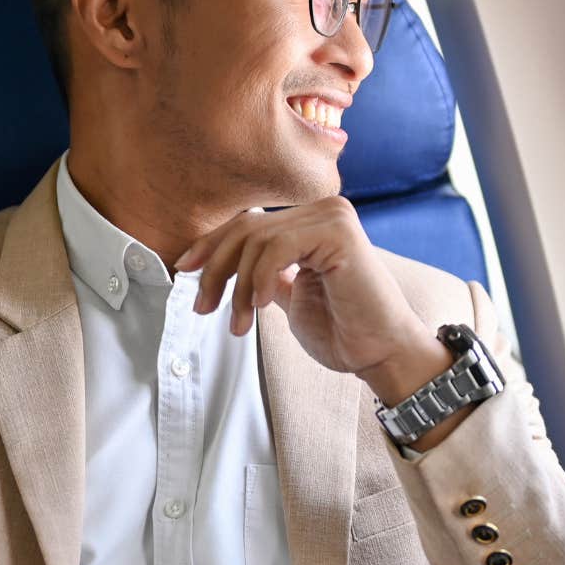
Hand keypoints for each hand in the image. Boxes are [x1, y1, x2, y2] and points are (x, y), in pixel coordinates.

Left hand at [175, 196, 448, 405]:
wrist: (380, 354)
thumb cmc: (342, 331)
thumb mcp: (288, 297)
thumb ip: (263, 275)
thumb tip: (222, 266)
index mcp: (310, 221)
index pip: (247, 222)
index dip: (211, 245)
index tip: (184, 271)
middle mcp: (322, 210)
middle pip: (246, 227)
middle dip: (215, 269)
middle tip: (202, 308)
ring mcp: (332, 216)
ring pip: (256, 240)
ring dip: (238, 287)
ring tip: (240, 323)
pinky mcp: (339, 231)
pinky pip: (277, 248)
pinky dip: (260, 278)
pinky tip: (262, 308)